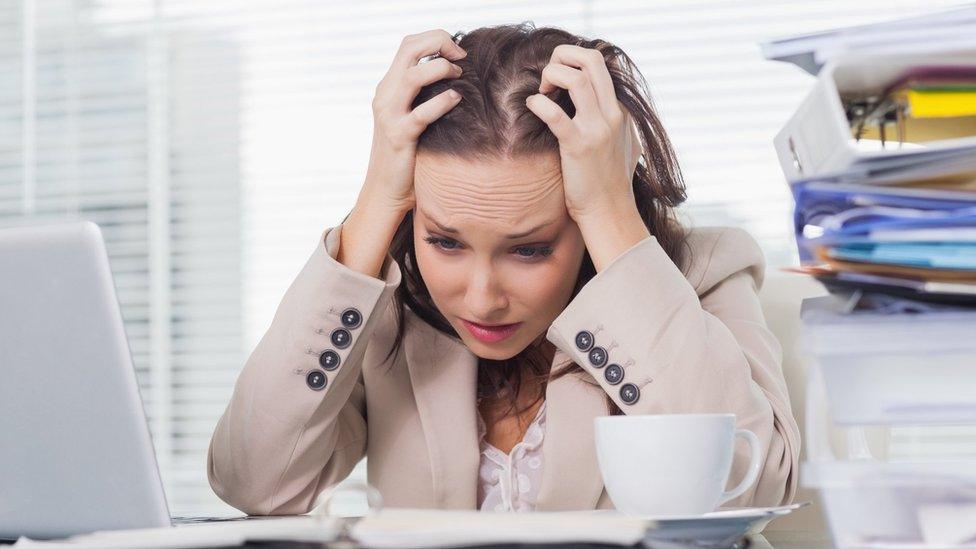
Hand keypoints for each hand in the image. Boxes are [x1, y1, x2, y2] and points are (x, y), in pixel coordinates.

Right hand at [362, 29, 465, 213]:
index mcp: (389, 87)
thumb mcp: (412, 116)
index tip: (458, 51)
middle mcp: (386, 95)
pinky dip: (443, 102)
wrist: (385, 190)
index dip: (436, 38)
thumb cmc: (408, 153)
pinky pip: (422, 113)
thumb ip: (425, 95)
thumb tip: (458, 76)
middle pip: (409, 49)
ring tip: (459, 77)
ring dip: (441, 70)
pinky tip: (457, 100)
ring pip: (413, 76)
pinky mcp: (400, 137)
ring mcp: (390, 115)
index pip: (409, 44)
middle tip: (462, 57)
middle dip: (440, 43)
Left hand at [524, 44, 642, 222]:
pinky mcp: (578, 146)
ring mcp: (597, 129)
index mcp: (620, 111)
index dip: (573, 62)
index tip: (557, 81)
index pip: (600, 64)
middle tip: (547, 76)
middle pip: (592, 59)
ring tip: (541, 92)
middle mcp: (612, 114)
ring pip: (576, 79)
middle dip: (563, 55)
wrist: (610, 213)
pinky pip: (554, 114)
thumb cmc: (610, 184)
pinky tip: (532, 107)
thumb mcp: (624, 147)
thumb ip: (620, 126)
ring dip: (551, 76)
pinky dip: (538, 104)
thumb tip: (616, 114)